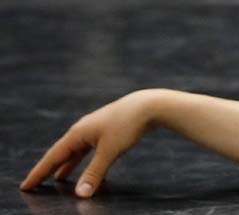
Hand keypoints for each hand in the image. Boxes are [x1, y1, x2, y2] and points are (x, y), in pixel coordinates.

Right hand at [19, 89, 161, 197]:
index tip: (26, 185)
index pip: (52, 157)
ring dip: (68, 165)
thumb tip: (81, 195)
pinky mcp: (108, 130)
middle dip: (48, 169)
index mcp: (77, 134)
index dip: (39, 173)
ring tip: (59, 178)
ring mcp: (95, 129)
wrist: (149, 106)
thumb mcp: (109, 152)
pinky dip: (87, 161)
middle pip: (61, 153)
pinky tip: (92, 171)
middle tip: (35, 184)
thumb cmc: (128, 125)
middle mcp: (83, 130)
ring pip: (77, 151)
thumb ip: (94, 173)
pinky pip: (91, 150)